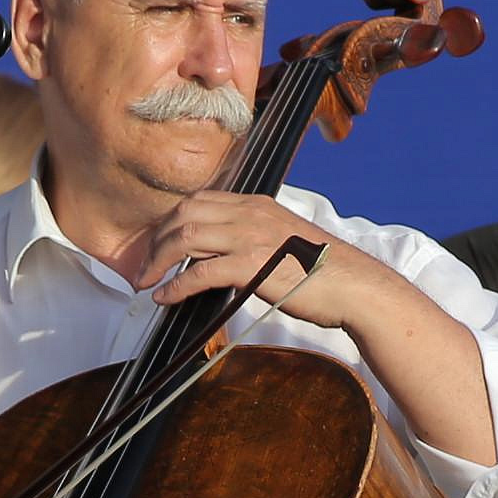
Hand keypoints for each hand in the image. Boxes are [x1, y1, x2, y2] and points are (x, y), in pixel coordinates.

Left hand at [125, 192, 333, 323]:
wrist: (354, 286)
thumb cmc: (322, 271)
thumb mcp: (284, 239)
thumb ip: (253, 238)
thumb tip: (224, 258)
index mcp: (257, 204)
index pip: (200, 201)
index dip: (169, 221)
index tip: (155, 243)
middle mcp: (250, 213)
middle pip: (184, 214)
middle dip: (155, 239)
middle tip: (143, 266)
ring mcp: (251, 237)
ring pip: (185, 238)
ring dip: (157, 261)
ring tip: (146, 281)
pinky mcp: (253, 266)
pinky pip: (200, 272)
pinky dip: (176, 284)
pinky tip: (165, 296)